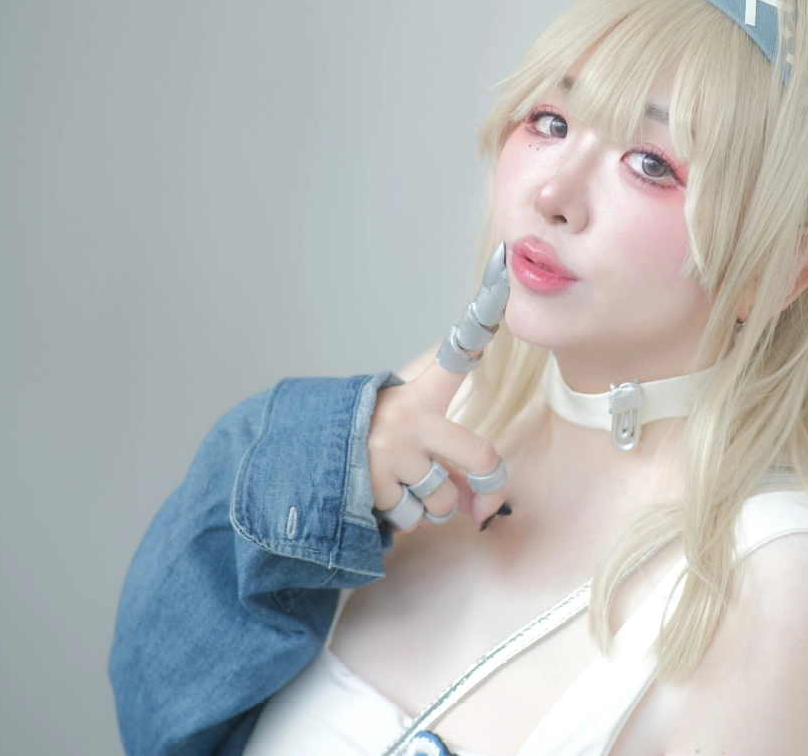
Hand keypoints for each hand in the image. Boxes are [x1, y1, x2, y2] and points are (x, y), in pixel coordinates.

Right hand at [367, 243, 510, 530]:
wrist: (304, 454)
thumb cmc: (373, 441)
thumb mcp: (408, 428)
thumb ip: (449, 458)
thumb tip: (482, 508)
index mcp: (420, 396)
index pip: (457, 356)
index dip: (482, 323)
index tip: (503, 288)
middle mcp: (410, 419)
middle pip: (481, 457)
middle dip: (483, 487)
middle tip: (477, 495)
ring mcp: (391, 452)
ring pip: (443, 500)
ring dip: (431, 507)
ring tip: (404, 485)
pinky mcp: (372, 484)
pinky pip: (412, 518)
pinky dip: (402, 518)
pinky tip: (382, 496)